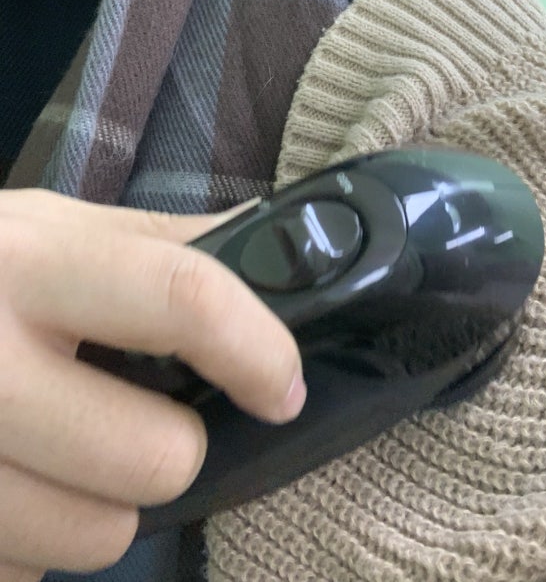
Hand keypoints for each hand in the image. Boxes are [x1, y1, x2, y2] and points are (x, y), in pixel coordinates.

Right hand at [0, 188, 305, 580]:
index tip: (281, 388)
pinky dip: (30, 546)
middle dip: (170, 446)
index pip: (182, 297)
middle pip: (153, 454)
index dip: (257, 349)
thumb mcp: (53, 230)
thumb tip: (286, 251)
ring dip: (100, 507)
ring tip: (62, 453)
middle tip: (135, 417)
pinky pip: (23, 576)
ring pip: (94, 538)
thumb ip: (164, 245)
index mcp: (33, 262)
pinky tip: (8, 482)